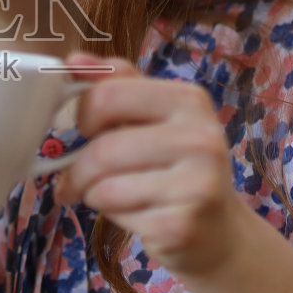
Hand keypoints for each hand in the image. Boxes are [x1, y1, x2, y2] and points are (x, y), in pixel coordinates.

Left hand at [55, 53, 241, 276]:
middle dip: (78, 168)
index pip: (108, 94)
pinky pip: (117, 214)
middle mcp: (200, 138)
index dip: (82, 114)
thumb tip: (73, 60)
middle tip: (76, 178)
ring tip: (109, 196)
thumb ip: (116, 84)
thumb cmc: (177, 168)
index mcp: (190, 100)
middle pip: (102, 148)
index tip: (84, 129)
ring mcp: (197, 184)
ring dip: (92, 194)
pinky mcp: (181, 225)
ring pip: (104, 185)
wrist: (219, 232)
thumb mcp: (155, 117)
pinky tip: (134, 216)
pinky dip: (112, 217)